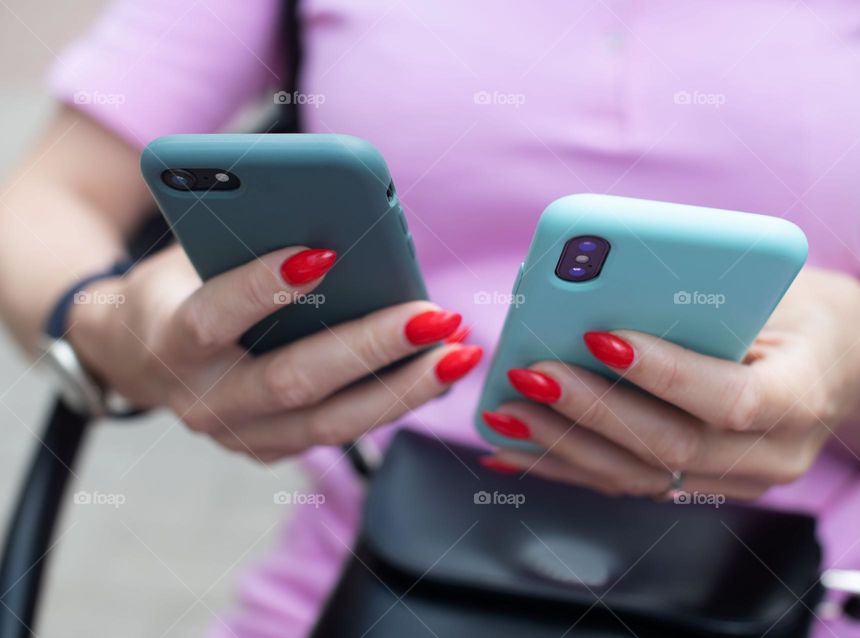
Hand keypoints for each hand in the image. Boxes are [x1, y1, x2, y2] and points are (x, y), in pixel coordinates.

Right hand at [68, 245, 480, 461]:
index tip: (324, 252)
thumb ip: (248, 241)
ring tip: (459, 351)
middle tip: (436, 317)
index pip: (212, 318)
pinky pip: (344, 431)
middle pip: (293, 383)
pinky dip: (395, 399)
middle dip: (371, 348)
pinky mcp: (273, 448)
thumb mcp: (196, 254)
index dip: (262, 287)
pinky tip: (440, 370)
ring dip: (404, 388)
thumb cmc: (182, 287)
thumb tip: (338, 225)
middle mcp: (204, 401)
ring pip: (332, 424)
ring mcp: (241, 436)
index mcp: (169, 341)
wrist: (140, 356)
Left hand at [482, 269, 859, 498]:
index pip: (733, 400)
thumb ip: (707, 293)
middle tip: (530, 374)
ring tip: (505, 411)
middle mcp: (771, 456)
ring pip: (639, 476)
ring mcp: (735, 481)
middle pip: (671, 447)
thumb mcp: (779, 286)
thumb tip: (600, 288)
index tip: (600, 335)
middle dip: (591, 410)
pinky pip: (627, 481)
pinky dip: (567, 465)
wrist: (846, 365)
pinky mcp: (699, 486)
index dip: (665, 373)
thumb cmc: (807, 312)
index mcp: (803, 397)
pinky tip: (516, 449)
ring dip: (564, 445)